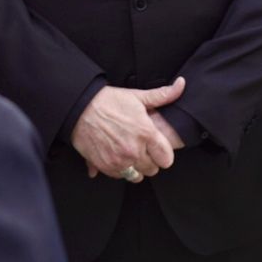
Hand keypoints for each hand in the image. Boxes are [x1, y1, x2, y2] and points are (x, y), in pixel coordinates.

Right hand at [71, 77, 185, 178]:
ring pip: (137, 176)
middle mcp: (134, 150)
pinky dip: (120, 169)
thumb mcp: (138, 96)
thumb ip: (163, 95)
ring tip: (129, 153)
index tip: (157, 148)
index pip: (167, 159)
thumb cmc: (109, 101)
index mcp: (146, 133)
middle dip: (149, 160)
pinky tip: (116, 155)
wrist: (80, 109)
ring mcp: (119, 160)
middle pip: (153, 169)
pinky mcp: (105, 166)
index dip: (163, 153)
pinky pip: (120, 176)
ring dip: (135, 167)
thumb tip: (181, 84)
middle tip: (141, 148)